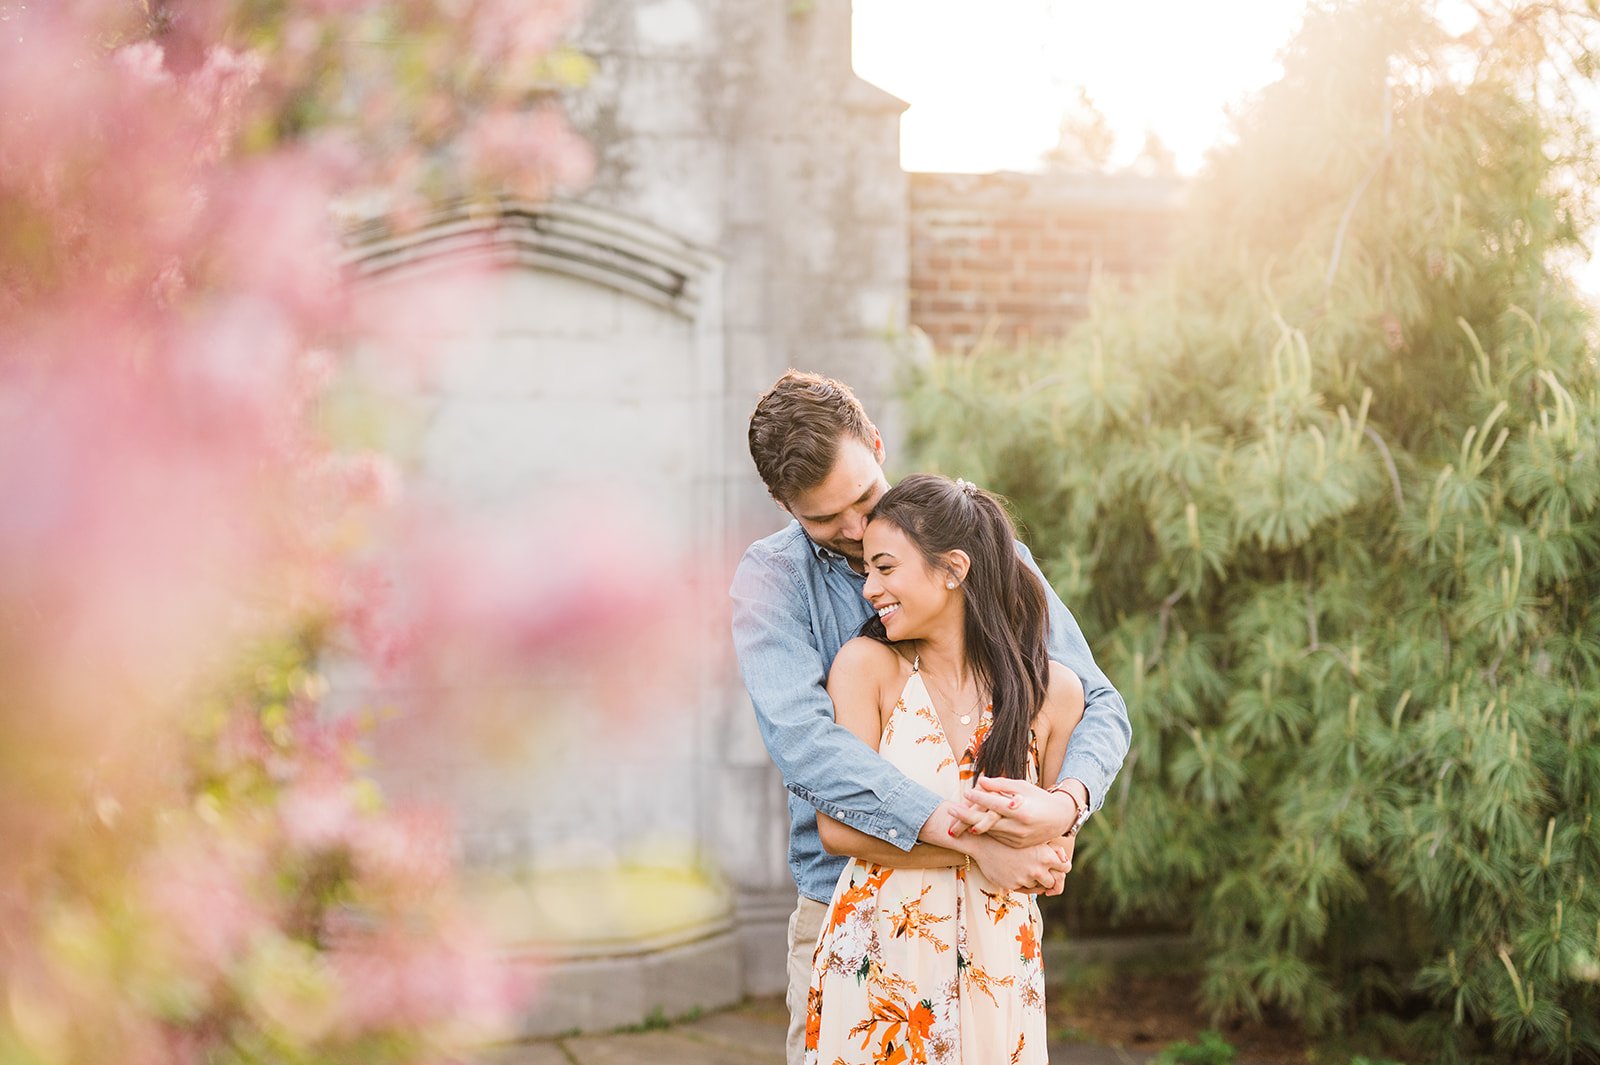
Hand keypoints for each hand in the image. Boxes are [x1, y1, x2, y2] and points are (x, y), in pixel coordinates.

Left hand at [947, 775, 1081, 847]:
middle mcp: (1019, 827)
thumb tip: (980, 781)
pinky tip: (971, 825)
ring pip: (990, 832)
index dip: (979, 798)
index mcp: (1022, 811)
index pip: (995, 804)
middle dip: (966, 816)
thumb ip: (1001, 785)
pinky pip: (997, 837)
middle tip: (950, 810)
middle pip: (986, 822)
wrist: (1060, 819)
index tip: (966, 791)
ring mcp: (1017, 838)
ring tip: (955, 819)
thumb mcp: (1023, 787)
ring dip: (971, 825)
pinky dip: (984, 830)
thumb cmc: (1040, 798)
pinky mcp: (1016, 845)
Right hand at [968, 836, 1069, 894]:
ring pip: (1039, 887)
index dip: (1062, 868)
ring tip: (1024, 868)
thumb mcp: (1034, 839)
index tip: (1057, 867)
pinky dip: (1023, 883)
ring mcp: (1025, 878)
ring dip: (1034, 881)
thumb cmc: (1011, 838)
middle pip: (1054, 882)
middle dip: (1048, 878)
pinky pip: (1025, 890)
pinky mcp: (1014, 885)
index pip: (1066, 868)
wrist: (984, 842)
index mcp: (1046, 855)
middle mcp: (1038, 869)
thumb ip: (1052, 849)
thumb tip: (1064, 860)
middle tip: (1040, 872)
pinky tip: (1015, 872)